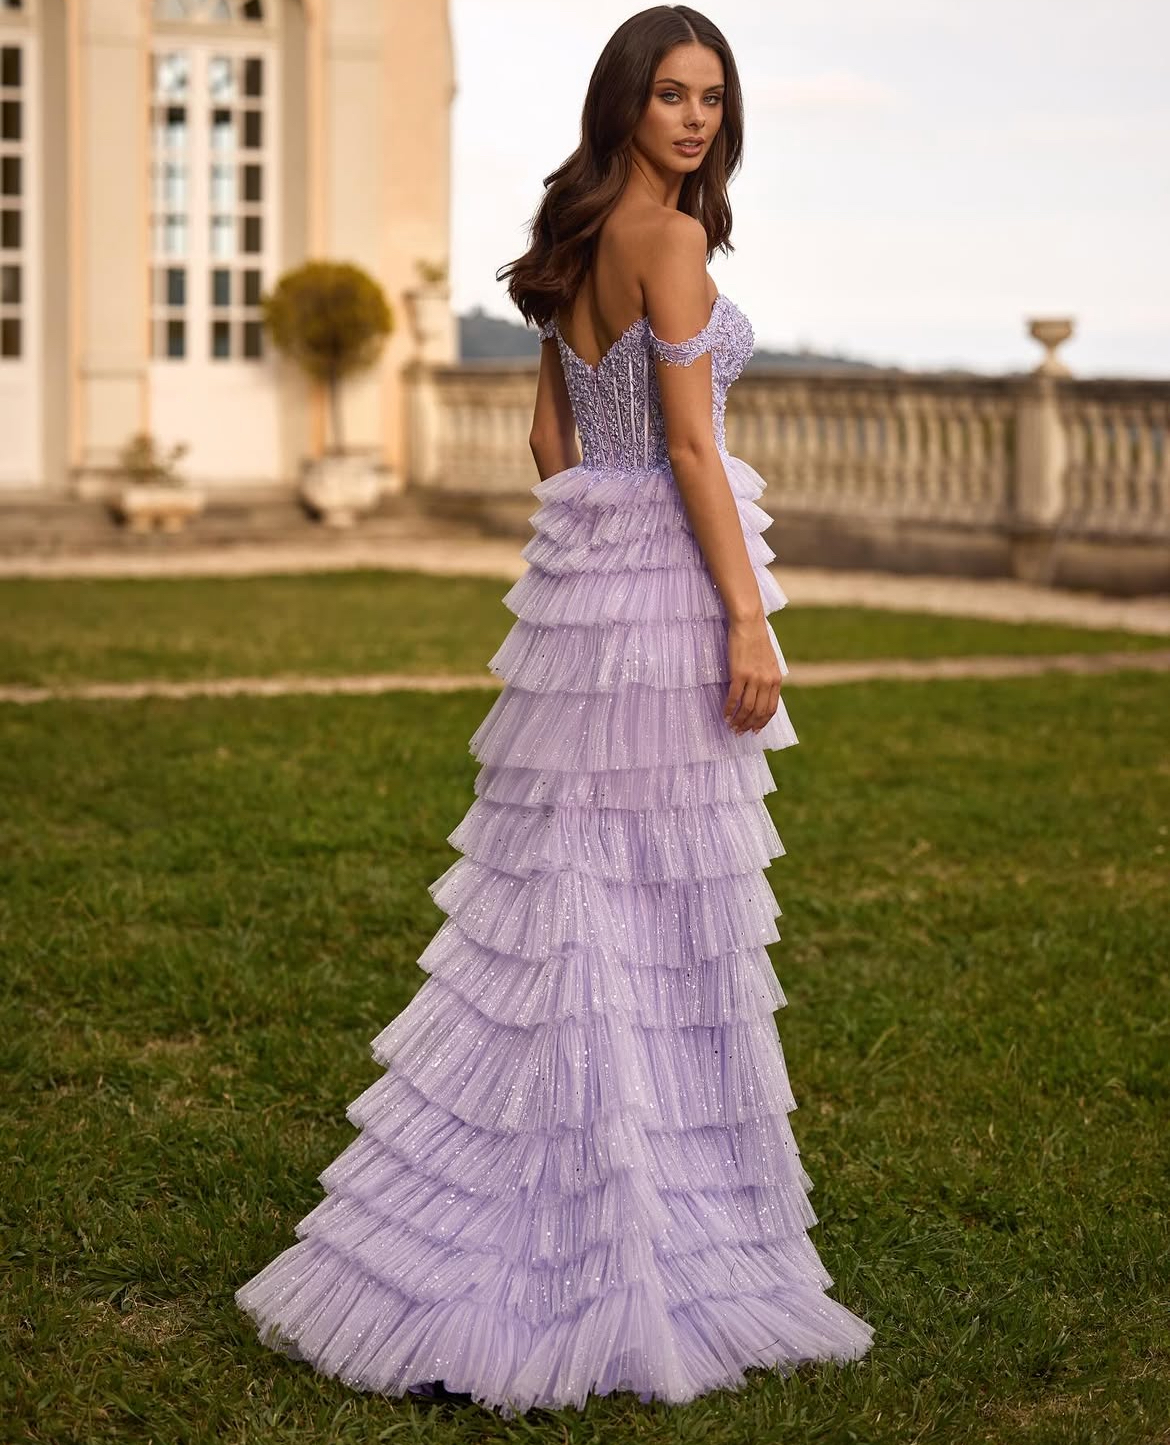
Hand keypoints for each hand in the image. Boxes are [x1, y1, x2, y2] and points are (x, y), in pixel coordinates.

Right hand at [723, 616, 782, 733]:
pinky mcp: (739, 674)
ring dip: (738, 720)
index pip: (771, 708)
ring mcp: (754, 678)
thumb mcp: (769, 661)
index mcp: (776, 679)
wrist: (749, 624)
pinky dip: (728, 709)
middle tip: (740, 732)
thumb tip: (761, 694)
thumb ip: (767, 678)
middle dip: (749, 725)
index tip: (754, 730)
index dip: (762, 722)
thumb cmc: (757, 640)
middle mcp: (767, 681)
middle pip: (758, 711)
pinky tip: (724, 714)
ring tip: (731, 726)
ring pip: (746, 708)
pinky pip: (734, 698)